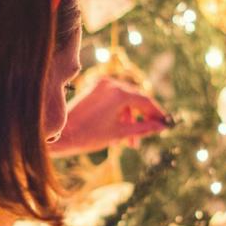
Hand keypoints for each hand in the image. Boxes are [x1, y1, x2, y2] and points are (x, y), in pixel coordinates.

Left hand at [48, 75, 171, 156]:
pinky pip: (112, 98)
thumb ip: (143, 128)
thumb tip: (161, 127)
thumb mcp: (120, 133)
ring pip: (124, 100)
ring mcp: (100, 85)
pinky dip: (118, 112)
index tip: (164, 124)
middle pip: (135, 99)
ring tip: (129, 141)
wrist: (60, 135)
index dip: (157, 113)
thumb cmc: (89, 136)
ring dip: (129, 119)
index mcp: (119, 93)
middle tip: (149, 133)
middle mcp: (111, 84)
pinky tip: (118, 130)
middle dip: (142, 118)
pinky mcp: (93, 88)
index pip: (145, 101)